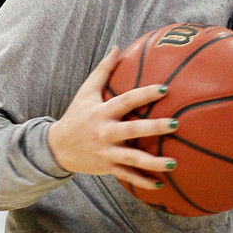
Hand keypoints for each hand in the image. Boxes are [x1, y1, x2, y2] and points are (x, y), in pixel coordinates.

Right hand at [47, 46, 179, 189]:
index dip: (145, 94)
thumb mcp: (85, 92)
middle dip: (154, 128)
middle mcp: (105, 132)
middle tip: (176, 125)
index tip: (165, 88)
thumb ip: (103, 70)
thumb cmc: (76, 116)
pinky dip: (142, 181)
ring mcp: (106, 152)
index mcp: (102, 112)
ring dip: (153, 162)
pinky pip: (127, 176)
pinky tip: (160, 184)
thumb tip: (117, 47)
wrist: (56, 148)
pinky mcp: (107, 167)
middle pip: (132, 130)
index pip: (126, 100)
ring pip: (132, 158)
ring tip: (173, 163)